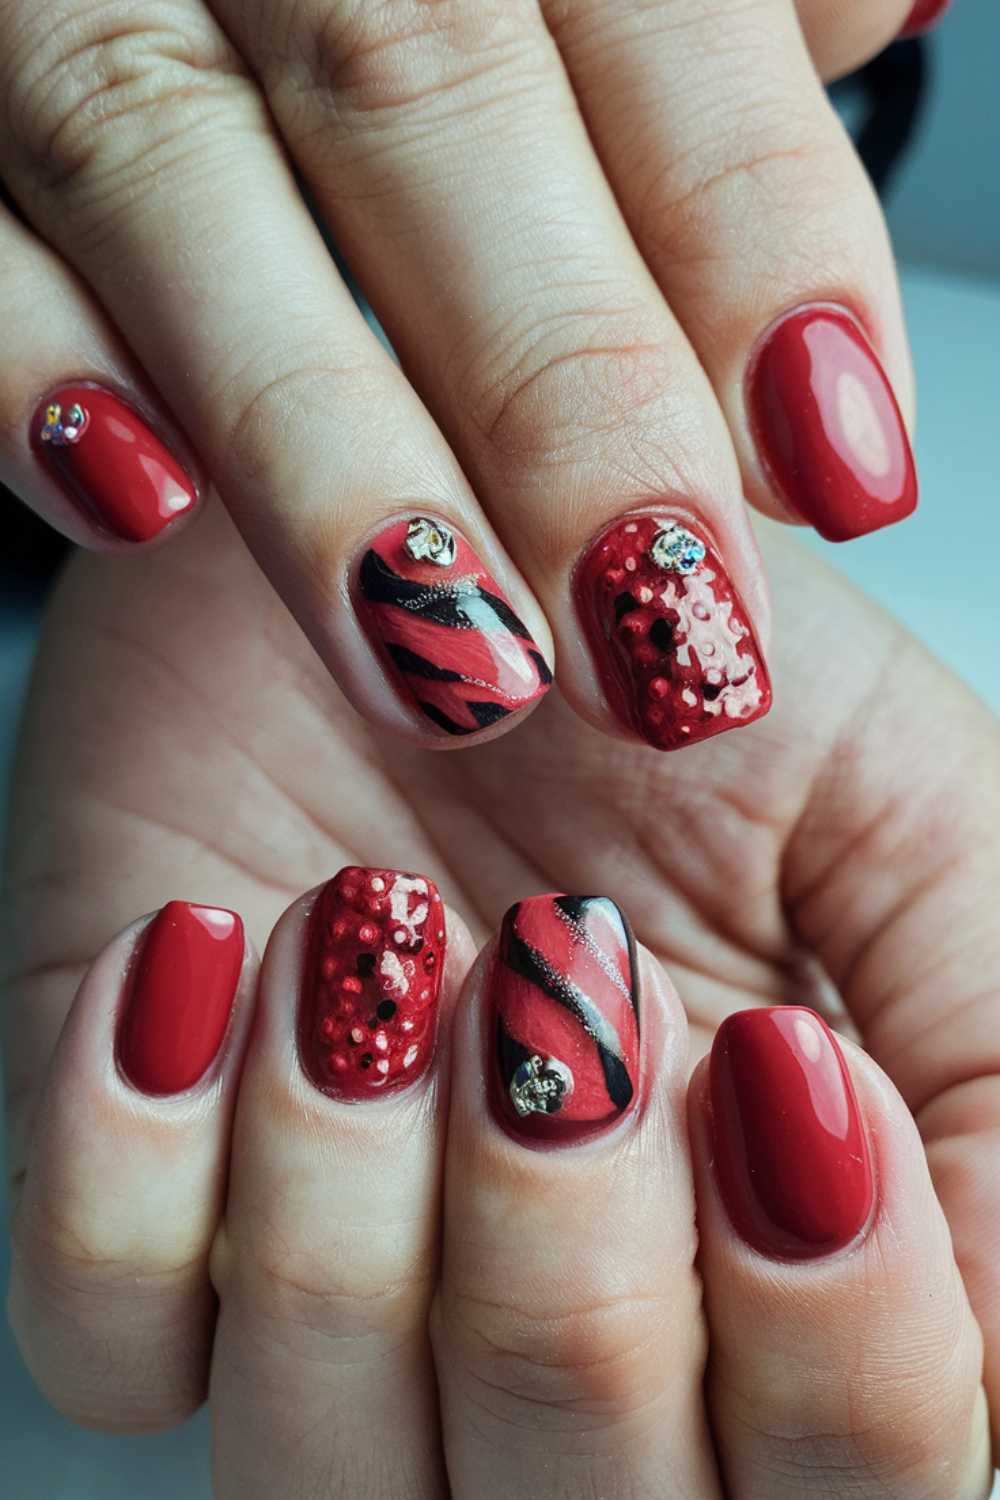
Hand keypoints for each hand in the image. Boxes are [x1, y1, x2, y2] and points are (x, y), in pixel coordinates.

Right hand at [0, 0, 927, 752]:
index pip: (654, 6)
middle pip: (425, 94)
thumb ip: (697, 17)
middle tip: (663, 626)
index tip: (841, 460)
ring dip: (318, 437)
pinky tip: (136, 503)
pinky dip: (31, 360)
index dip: (756, 233)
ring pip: (167, 165)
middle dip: (561, 385)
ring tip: (456, 660)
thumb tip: (884, 11)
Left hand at [3, 502, 996, 1494]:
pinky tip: (211, 948)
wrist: (424, 536)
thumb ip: (994, 1065)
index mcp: (772, 1265)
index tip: (781, 1061)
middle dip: (574, 1255)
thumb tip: (993, 1306)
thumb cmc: (661, 672)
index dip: (846, 1360)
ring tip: (379, 919)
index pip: (860, 1496)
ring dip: (356, 1183)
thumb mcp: (901, 822)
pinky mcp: (138, 1204)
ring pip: (322, 1470)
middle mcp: (559, 1321)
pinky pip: (105, 1339)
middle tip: (566, 966)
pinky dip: (147, 1154)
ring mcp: (332, 1287)